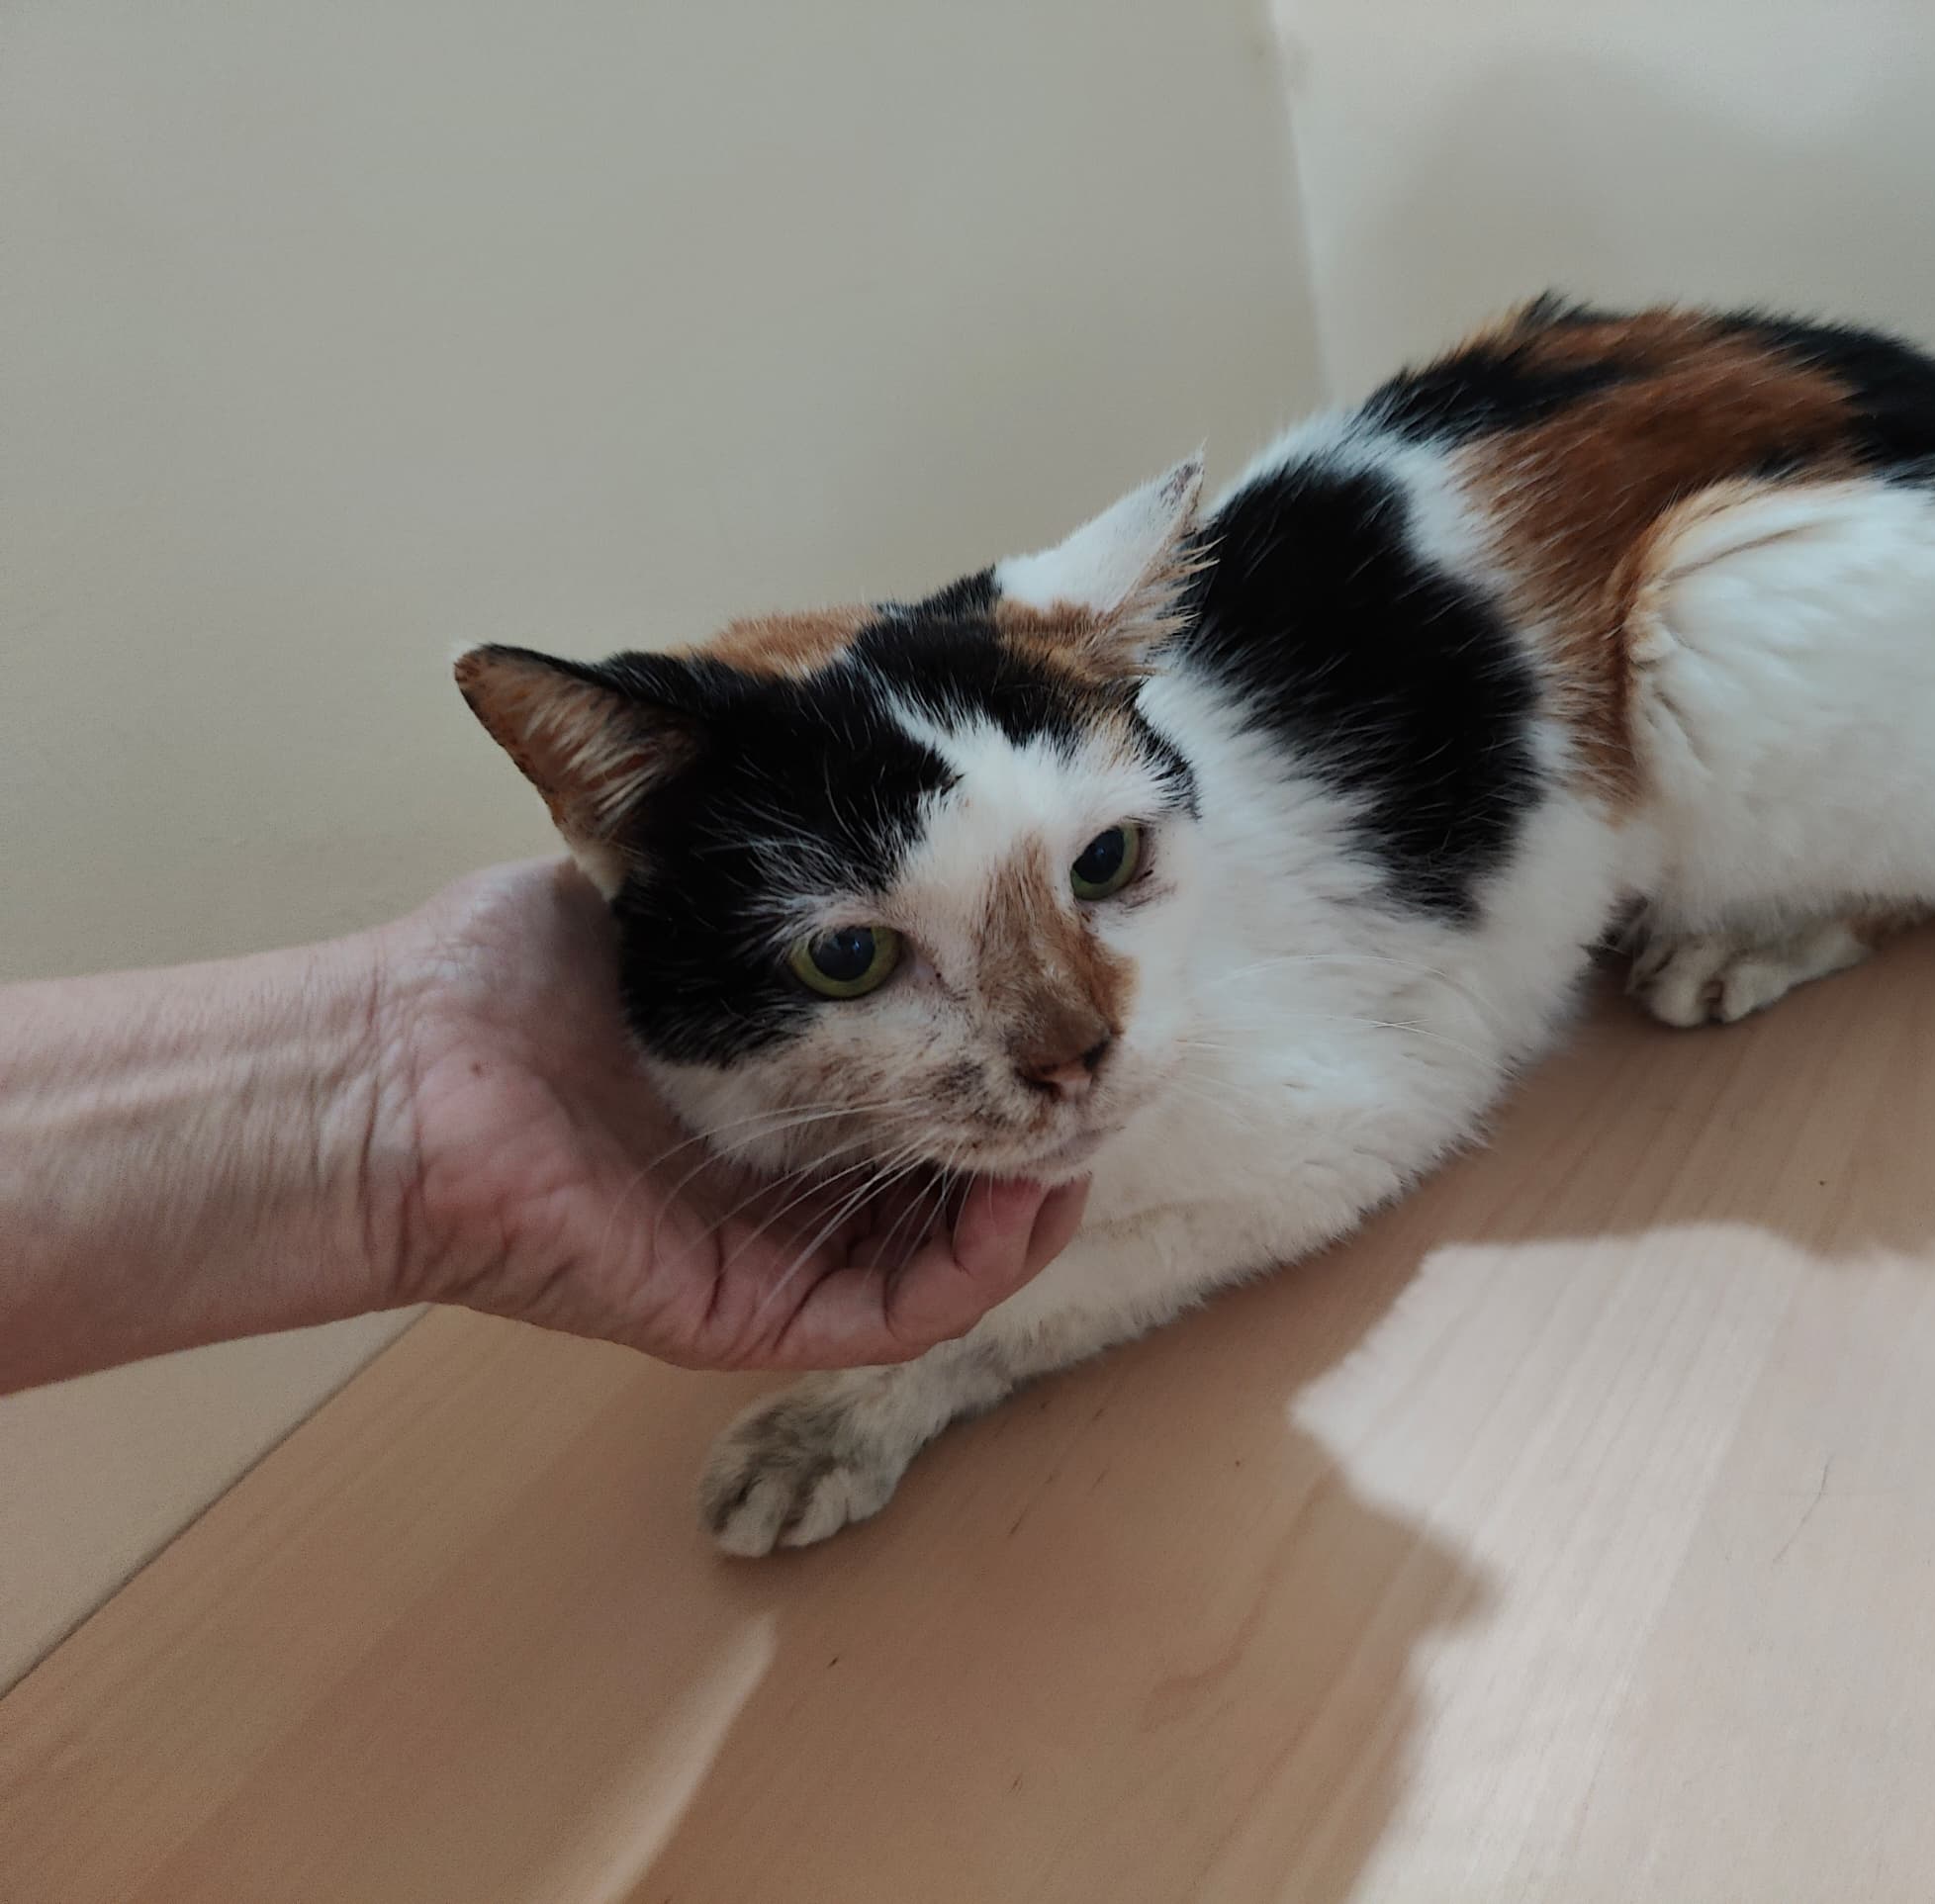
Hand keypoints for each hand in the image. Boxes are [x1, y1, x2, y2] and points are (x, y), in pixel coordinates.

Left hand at [373, 862, 1088, 1368]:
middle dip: (1042, 1125)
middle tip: (1095, 1068)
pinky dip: (982, 1264)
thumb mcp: (677, 889)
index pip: (935, 1089)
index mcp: (786, 1089)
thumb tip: (858, 787)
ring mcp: (779, 1258)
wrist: (400, 1071)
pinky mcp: (756, 1319)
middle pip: (961, 1180)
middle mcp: (793, 1182)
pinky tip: (1025, 1190)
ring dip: (1036, 1201)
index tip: (1061, 995)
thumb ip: (773, 866)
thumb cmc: (508, 974)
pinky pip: (904, 1315)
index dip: (1009, 1052)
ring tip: (1078, 1125)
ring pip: (954, 1259)